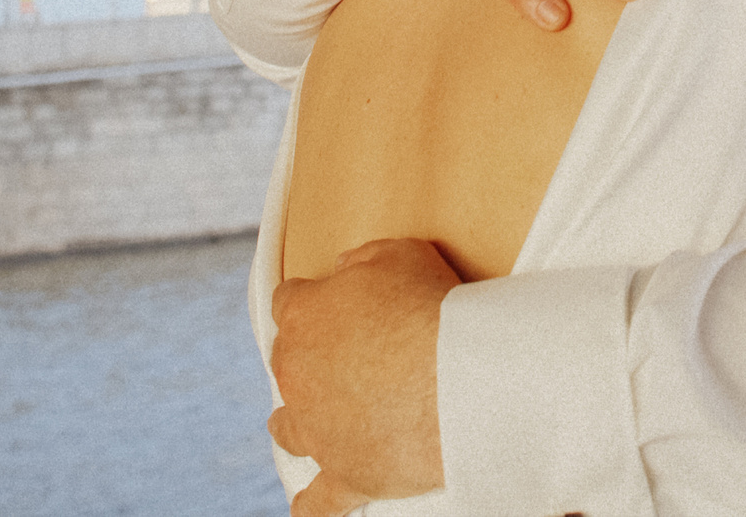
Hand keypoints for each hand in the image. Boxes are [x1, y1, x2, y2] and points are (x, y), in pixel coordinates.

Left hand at [267, 240, 458, 505]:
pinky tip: (307, 506)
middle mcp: (298, 375)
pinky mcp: (346, 474)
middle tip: (343, 355)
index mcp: (305, 317)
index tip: (329, 302)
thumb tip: (343, 266)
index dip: (310, 300)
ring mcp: (319, 430)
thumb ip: (363, 258)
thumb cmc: (433, 308)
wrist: (459, 376)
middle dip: (307, 357)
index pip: (288, 301)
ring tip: (312, 422)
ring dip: (298, 422)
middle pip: (285, 363)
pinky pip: (318, 501)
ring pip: (288, 429)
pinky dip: (312, 504)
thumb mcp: (402, 253)